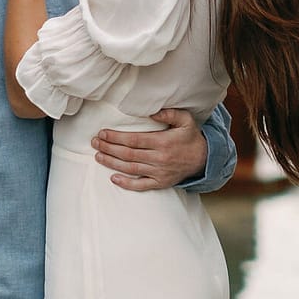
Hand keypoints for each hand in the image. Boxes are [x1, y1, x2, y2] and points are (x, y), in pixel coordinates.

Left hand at [92, 108, 207, 191]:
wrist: (204, 159)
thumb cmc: (190, 137)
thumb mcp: (186, 120)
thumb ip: (170, 113)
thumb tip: (151, 112)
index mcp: (163, 142)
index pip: (134, 140)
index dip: (116, 137)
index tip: (102, 133)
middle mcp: (159, 158)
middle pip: (128, 154)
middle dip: (109, 148)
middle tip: (95, 142)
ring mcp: (159, 172)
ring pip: (130, 168)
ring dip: (112, 163)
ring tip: (98, 156)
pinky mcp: (160, 183)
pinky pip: (141, 185)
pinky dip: (126, 183)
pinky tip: (113, 178)